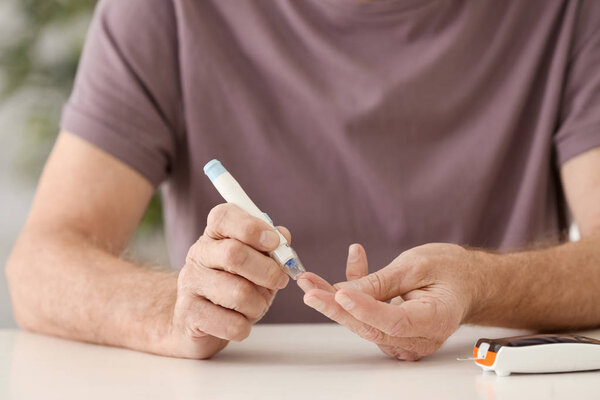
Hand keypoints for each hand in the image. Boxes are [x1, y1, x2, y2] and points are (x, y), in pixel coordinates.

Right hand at [167, 203, 290, 358]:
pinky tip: (239, 321)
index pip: (224, 217)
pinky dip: (245, 326)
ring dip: (259, 303)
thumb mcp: (256, 262)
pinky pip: (231, 323)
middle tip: (280, 280)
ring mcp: (190, 284)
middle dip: (268, 271)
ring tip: (256, 305)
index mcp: (214, 234)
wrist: (199, 321)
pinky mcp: (189, 314)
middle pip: (234, 254)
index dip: (252, 228)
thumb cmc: (234, 285)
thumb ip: (271, 247)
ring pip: (238, 293)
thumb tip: (284, 236)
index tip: (274, 242)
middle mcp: (198, 254)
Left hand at [297, 243, 482, 359]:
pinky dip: (351, 295)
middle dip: (335, 307)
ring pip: (362, 324)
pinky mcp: (391, 334)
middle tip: (308, 289)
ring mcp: (404, 341)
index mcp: (435, 320)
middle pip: (370, 328)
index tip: (339, 293)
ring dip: (334, 300)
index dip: (364, 309)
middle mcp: (419, 338)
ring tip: (310, 279)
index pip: (394, 322)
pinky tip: (347, 267)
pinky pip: (365, 318)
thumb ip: (382, 281)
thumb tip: (344, 290)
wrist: (467, 281)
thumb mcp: (418, 264)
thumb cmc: (451, 271)